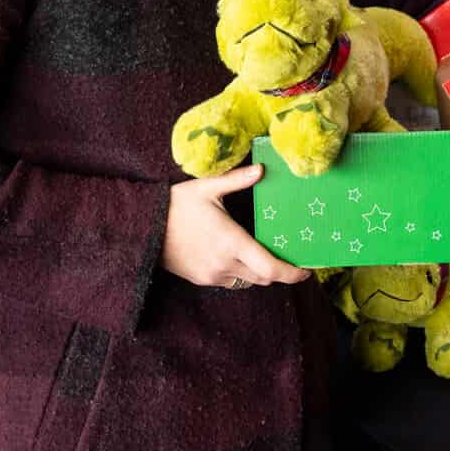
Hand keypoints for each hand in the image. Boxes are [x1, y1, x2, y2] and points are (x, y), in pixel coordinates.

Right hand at [161, 165, 310, 288]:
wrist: (142, 226)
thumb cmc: (176, 204)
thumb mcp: (207, 187)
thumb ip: (237, 180)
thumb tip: (262, 169)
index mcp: (231, 242)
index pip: (270, 268)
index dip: (292, 274)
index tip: (307, 270)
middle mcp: (224, 264)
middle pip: (263, 278)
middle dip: (279, 271)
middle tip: (291, 258)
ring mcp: (212, 275)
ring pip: (248, 281)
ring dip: (260, 273)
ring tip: (266, 255)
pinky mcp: (202, 279)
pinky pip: (231, 282)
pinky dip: (242, 273)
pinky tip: (241, 256)